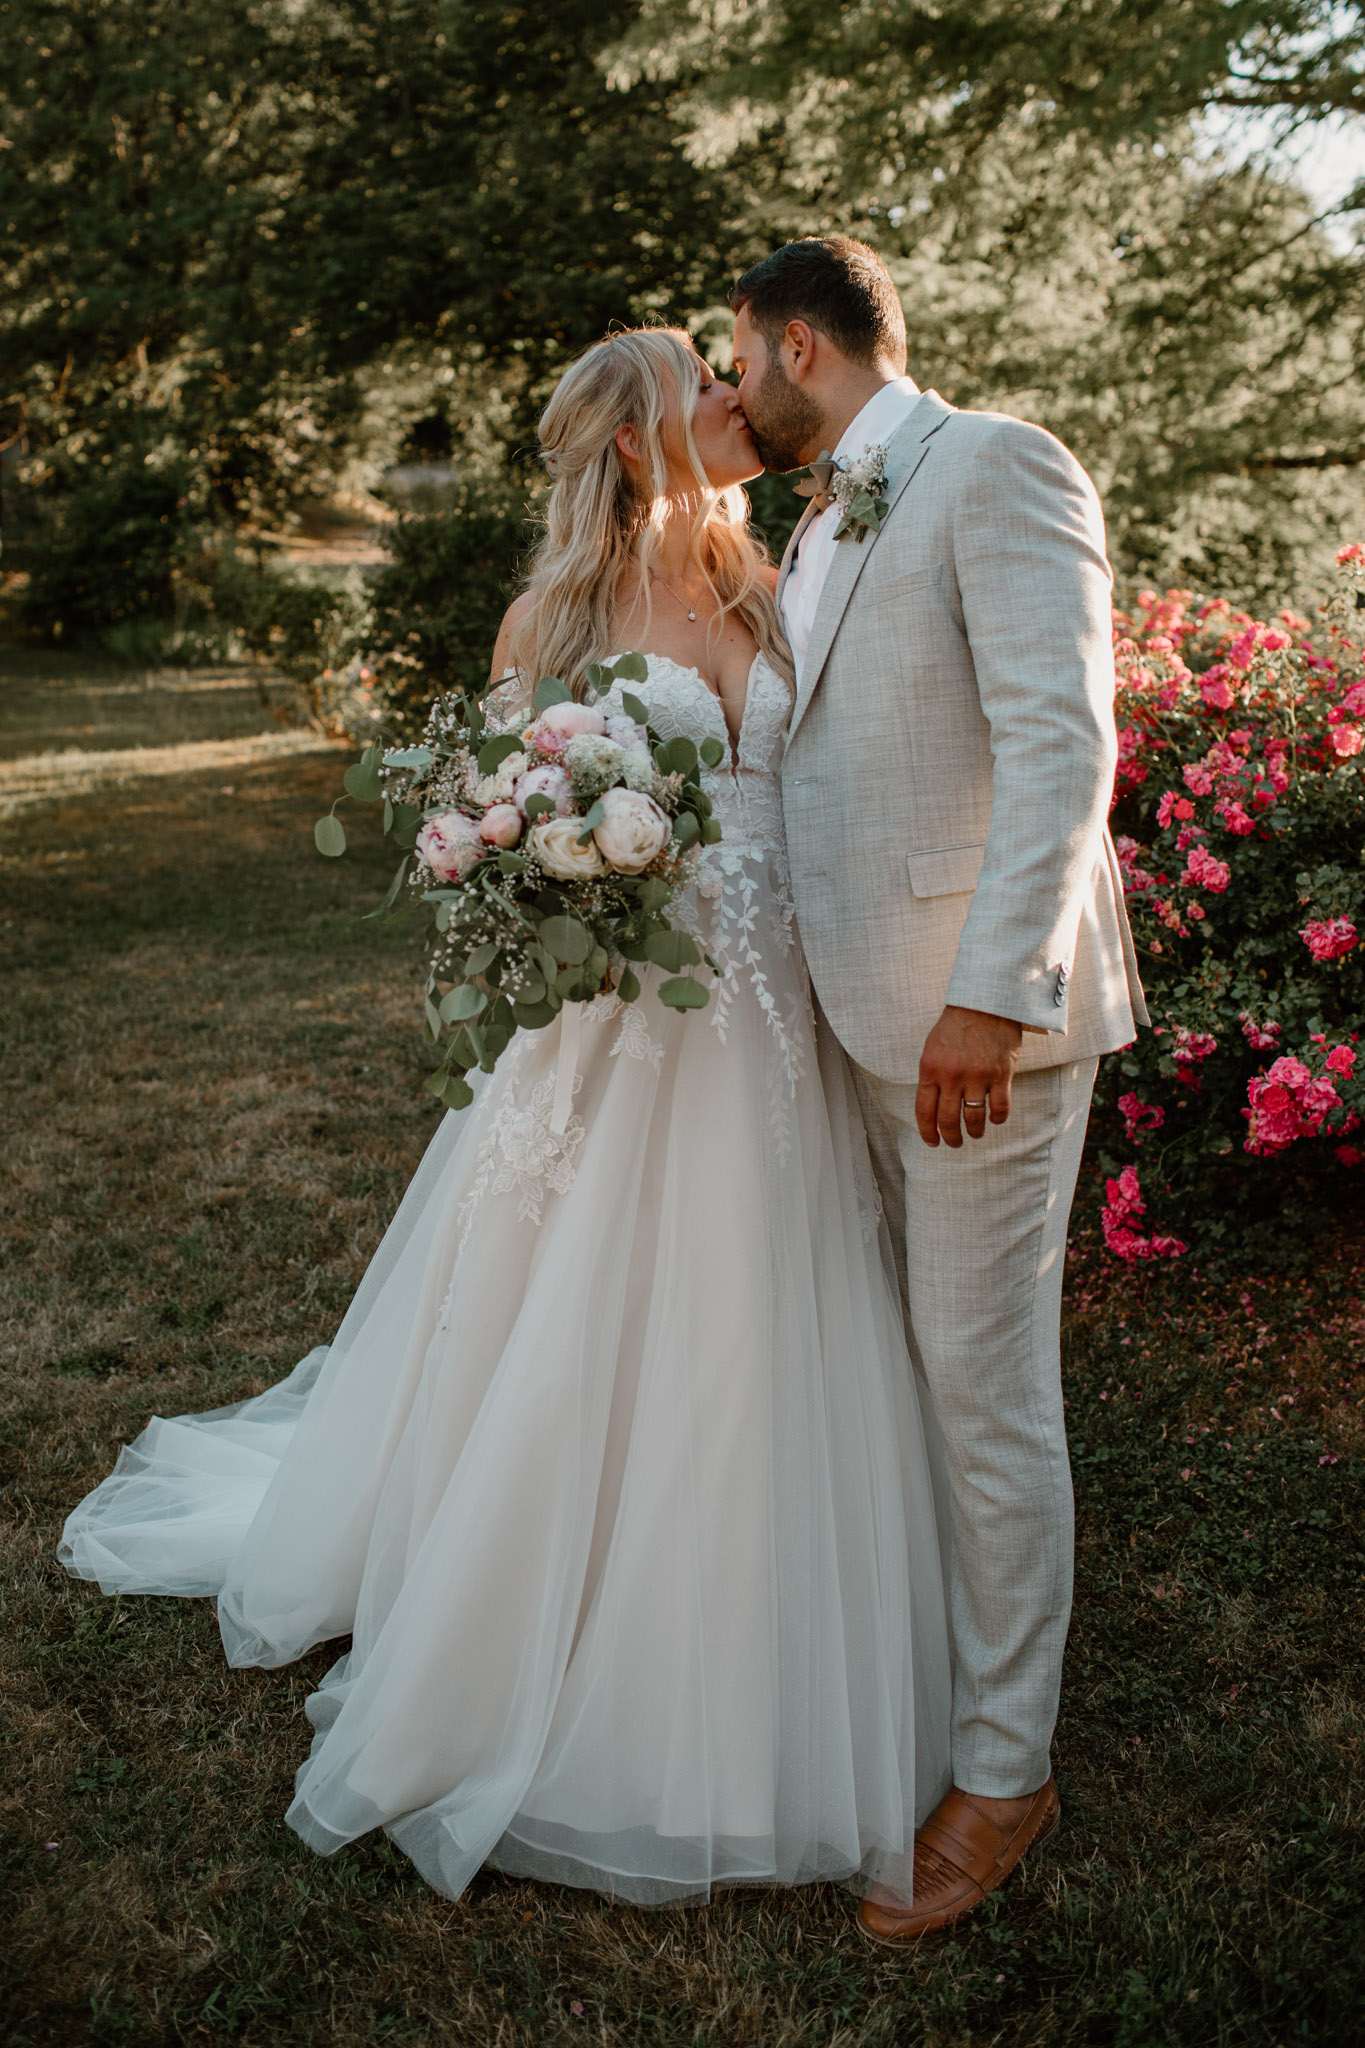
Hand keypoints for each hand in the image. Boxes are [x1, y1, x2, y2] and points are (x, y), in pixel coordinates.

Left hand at [915, 1006, 1022, 1147]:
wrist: (984, 1001)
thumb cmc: (957, 1024)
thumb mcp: (933, 1048)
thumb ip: (932, 1075)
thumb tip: (934, 1105)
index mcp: (930, 1069)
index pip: (924, 1111)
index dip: (928, 1131)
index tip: (933, 1141)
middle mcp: (952, 1076)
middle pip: (949, 1120)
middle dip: (951, 1137)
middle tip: (955, 1143)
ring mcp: (977, 1077)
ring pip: (974, 1119)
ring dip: (975, 1132)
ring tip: (976, 1134)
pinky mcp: (1001, 1074)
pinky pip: (1000, 1108)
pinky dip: (998, 1119)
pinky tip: (995, 1119)